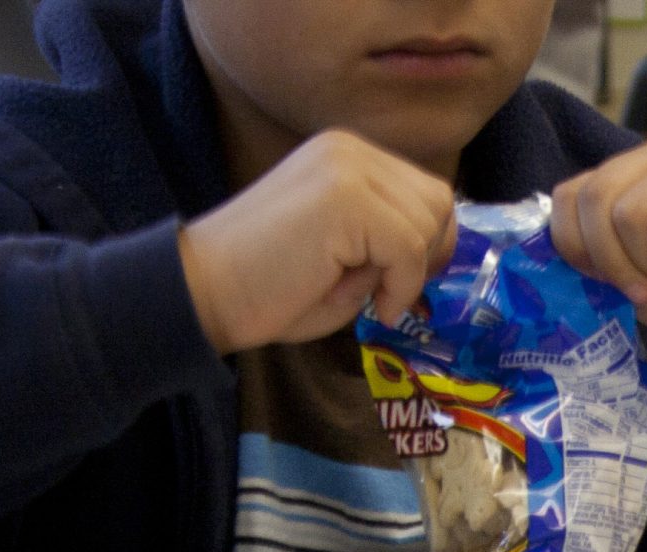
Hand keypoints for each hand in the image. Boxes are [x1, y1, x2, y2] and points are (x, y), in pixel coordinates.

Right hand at [178, 130, 457, 355]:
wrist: (206, 291)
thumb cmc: (271, 287)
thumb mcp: (348, 253)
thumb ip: (392, 239)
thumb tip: (441, 248)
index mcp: (347, 155)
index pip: (427, 192)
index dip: (428, 244)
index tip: (399, 282)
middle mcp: (349, 149)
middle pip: (437, 201)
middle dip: (425, 256)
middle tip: (386, 291)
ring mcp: (346, 166)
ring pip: (429, 221)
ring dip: (410, 271)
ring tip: (365, 293)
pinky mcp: (345, 198)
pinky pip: (409, 246)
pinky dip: (401, 285)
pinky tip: (371, 306)